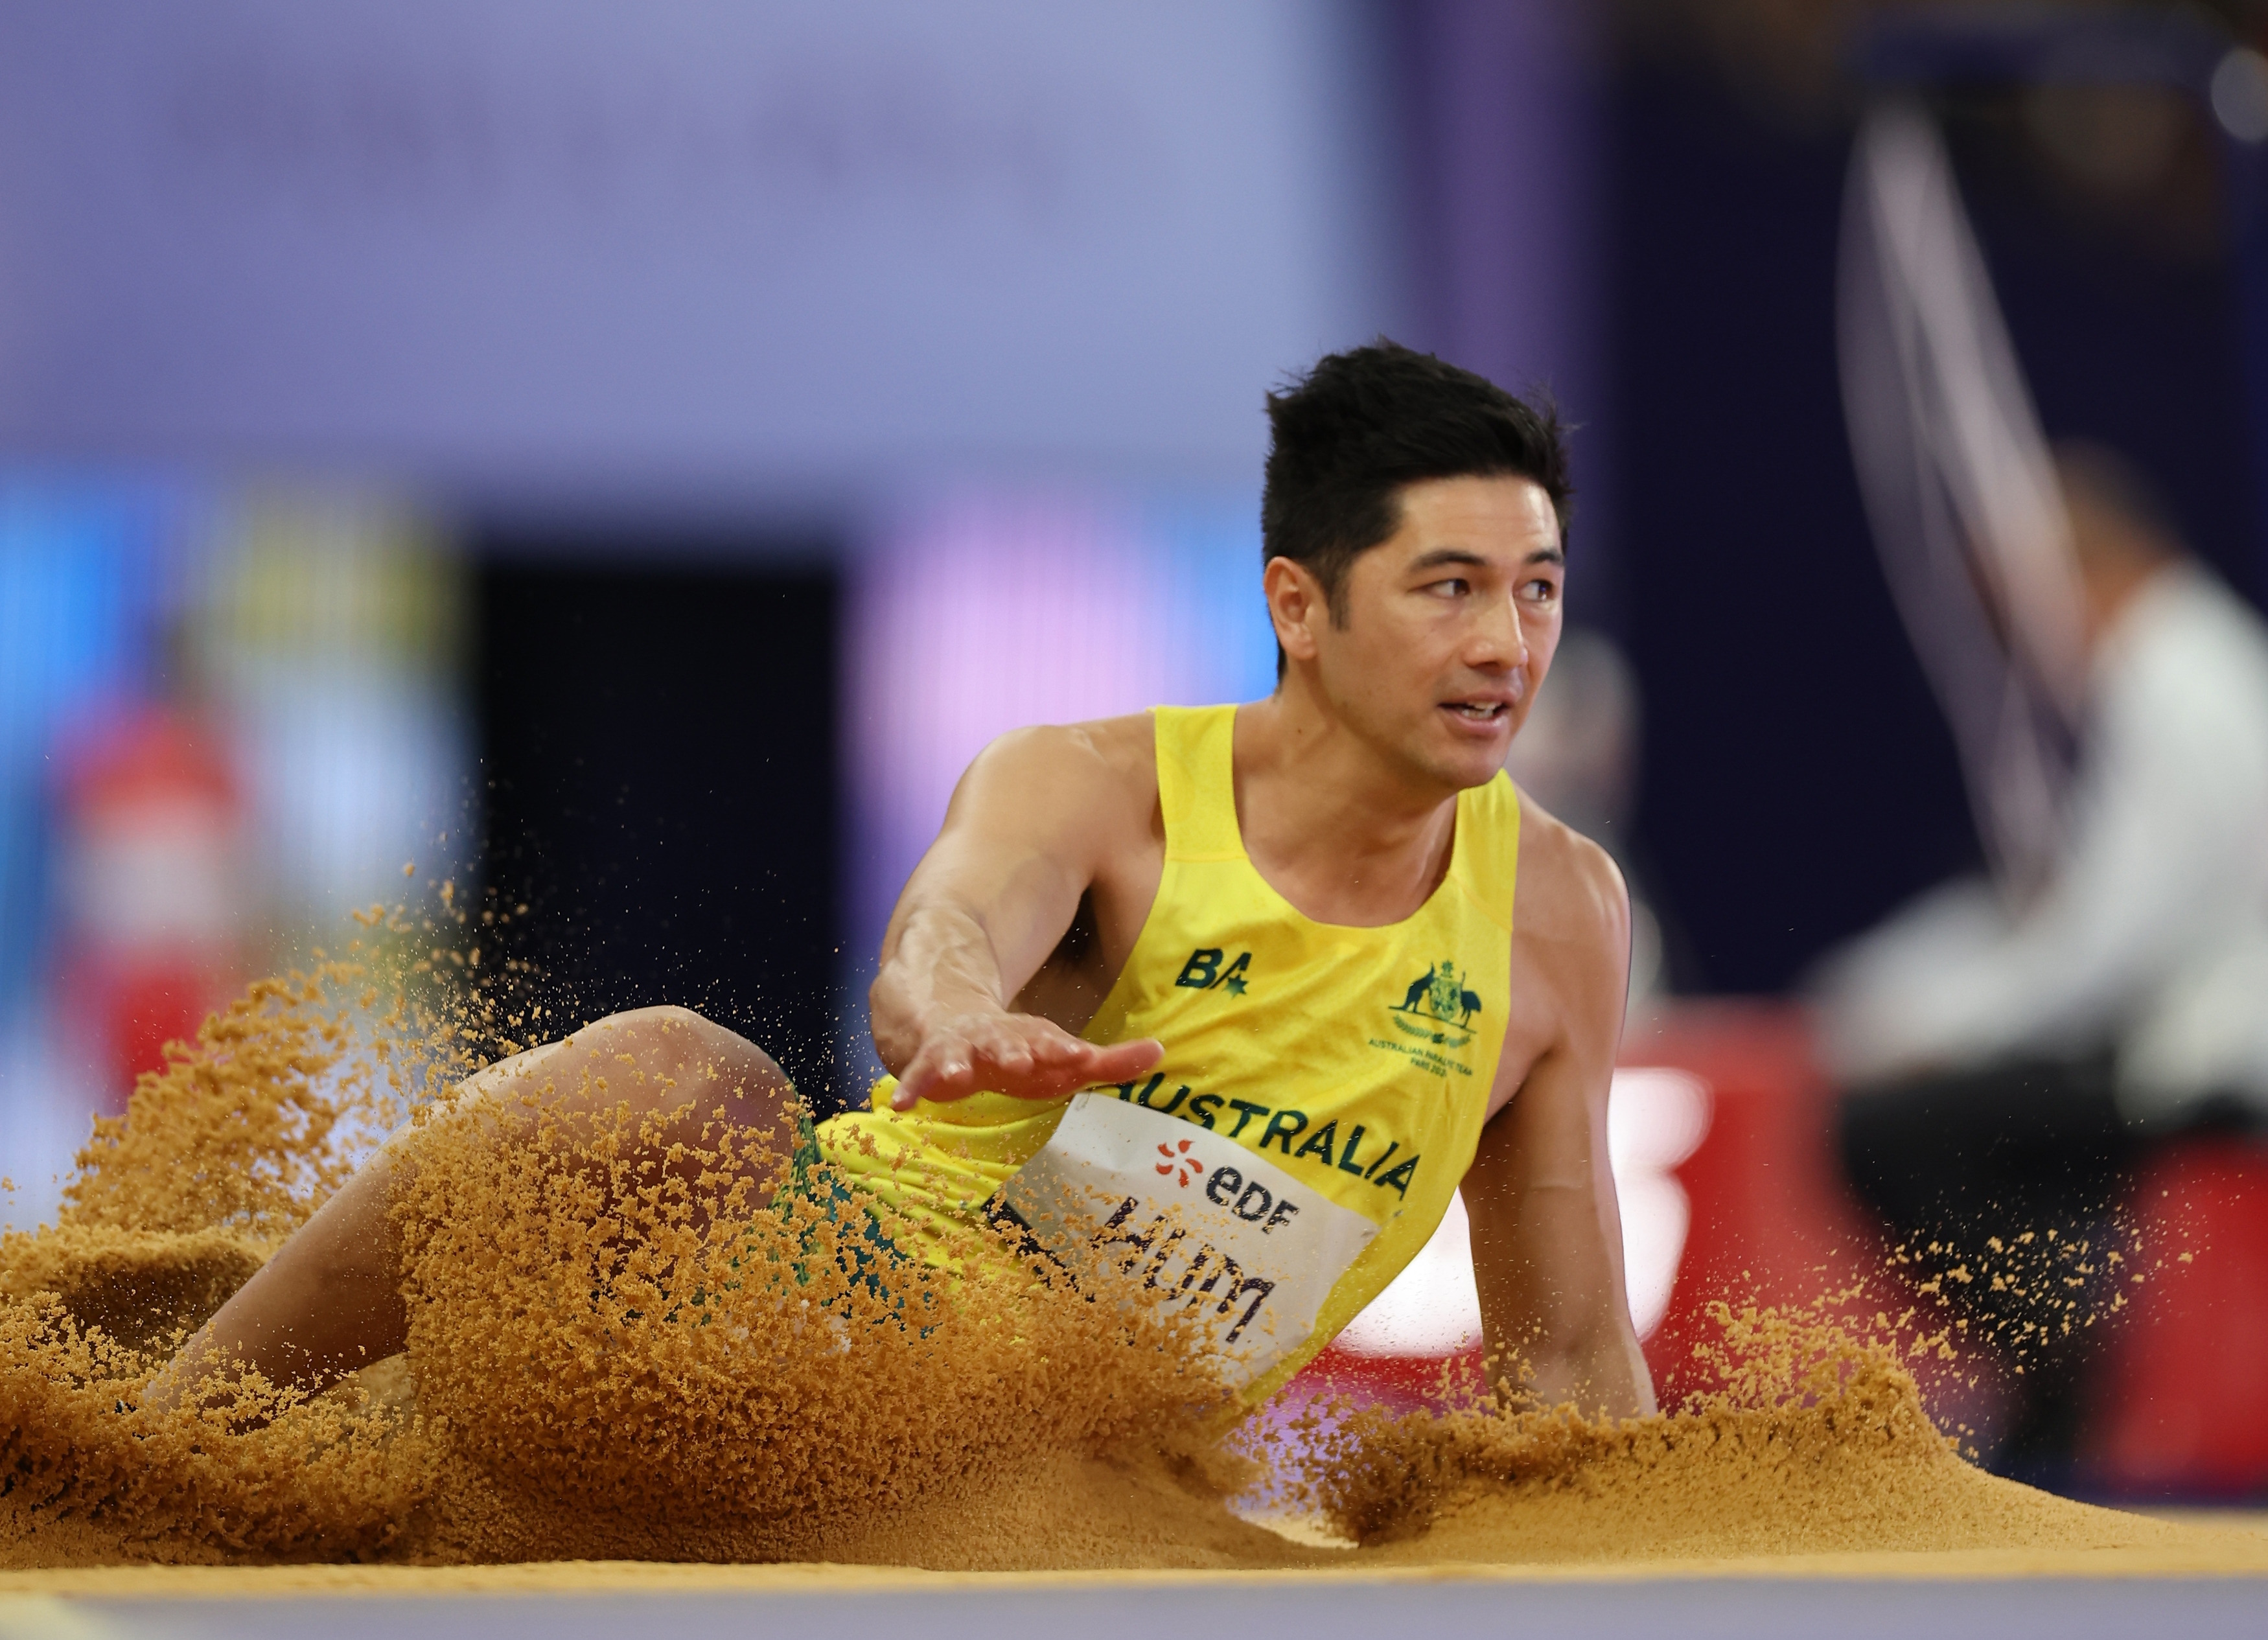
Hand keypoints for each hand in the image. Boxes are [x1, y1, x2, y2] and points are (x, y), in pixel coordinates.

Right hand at [891, 1011, 1161, 1108]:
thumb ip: (1111, 1061)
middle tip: (1017, 1061)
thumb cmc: (1022, 1051)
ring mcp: (960, 1049)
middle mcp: (996, 1040)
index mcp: (1032, 1040)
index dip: (1063, 1049)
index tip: (1079, 1055)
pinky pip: (918, 1077)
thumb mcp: (1063, 1056)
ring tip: (951, 1074)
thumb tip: (1161, 1051)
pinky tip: (902, 1105)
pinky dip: (910, 1088)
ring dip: (954, 1062)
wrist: (955, 1020)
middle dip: (1010, 1051)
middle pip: (1004, 1043)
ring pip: (956, 1053)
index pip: (1051, 1043)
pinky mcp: (930, 1064)